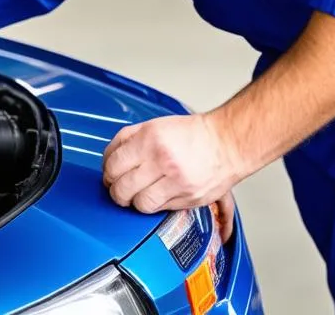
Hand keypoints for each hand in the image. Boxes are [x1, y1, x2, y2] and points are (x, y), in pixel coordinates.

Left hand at [102, 114, 242, 217]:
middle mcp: (162, 160)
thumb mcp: (154, 125)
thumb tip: (110, 157)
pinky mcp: (187, 199)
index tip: (110, 174)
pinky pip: (158, 210)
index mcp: (150, 139)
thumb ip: (128, 138)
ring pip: (139, 204)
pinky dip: (153, 205)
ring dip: (133, 202)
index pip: (114, 164)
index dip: (107, 172)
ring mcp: (176, 182)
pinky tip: (155, 196)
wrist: (226, 143)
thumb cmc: (191, 134)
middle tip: (119, 188)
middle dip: (116, 190)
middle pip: (122, 188)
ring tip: (136, 195)